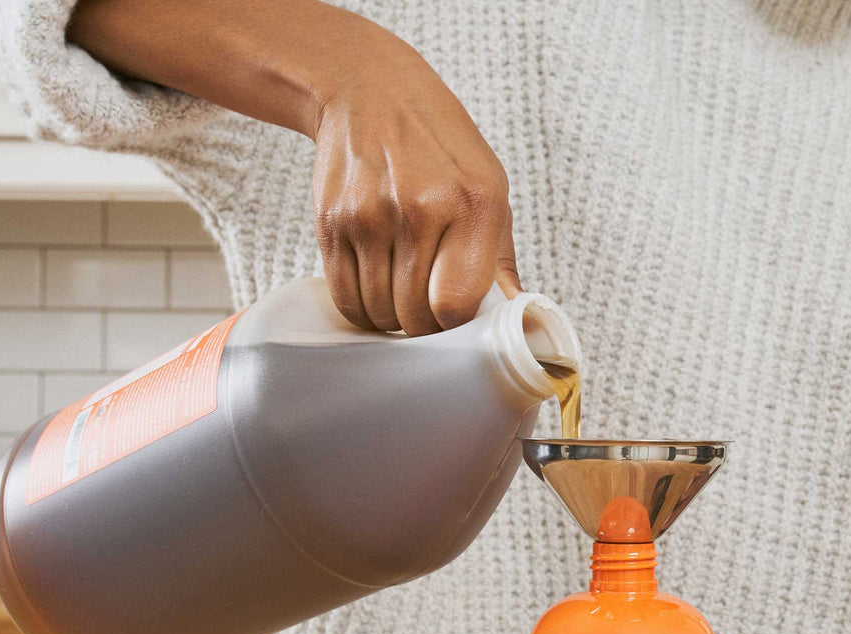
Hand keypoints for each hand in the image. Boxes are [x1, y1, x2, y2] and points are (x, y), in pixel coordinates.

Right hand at [68, 0, 518, 335]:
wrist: (368, 90)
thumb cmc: (439, 146)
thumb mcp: (489, 187)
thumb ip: (500, 260)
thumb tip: (518, 323)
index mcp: (472, 203)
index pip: (457, 306)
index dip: (456, 327)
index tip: (457, 323)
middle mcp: (419, 210)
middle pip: (415, 317)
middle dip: (424, 327)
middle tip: (428, 308)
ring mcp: (369, 218)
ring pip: (379, 314)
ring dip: (392, 319)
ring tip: (401, 292)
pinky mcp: (332, 224)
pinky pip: (346, 300)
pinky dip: (362, 309)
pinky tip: (375, 288)